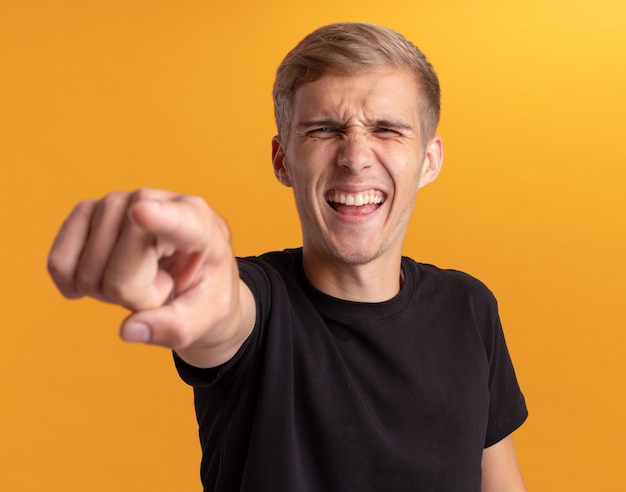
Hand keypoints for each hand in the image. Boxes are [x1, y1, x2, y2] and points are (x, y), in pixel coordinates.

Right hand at [47, 188, 250, 361]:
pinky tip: (103, 276)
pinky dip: (74, 283)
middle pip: (119, 274)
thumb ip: (176, 327)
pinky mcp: (85, 210)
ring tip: (140, 275)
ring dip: (108, 291)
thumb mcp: (207, 316)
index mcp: (200, 224)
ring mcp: (115, 202)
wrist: (190, 271)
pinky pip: (59, 262)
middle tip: (161, 284)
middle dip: (134, 297)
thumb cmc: (204, 290)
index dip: (158, 218)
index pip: (176, 220)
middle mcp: (154, 200)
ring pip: (88, 272)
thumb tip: (129, 330)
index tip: (142, 212)